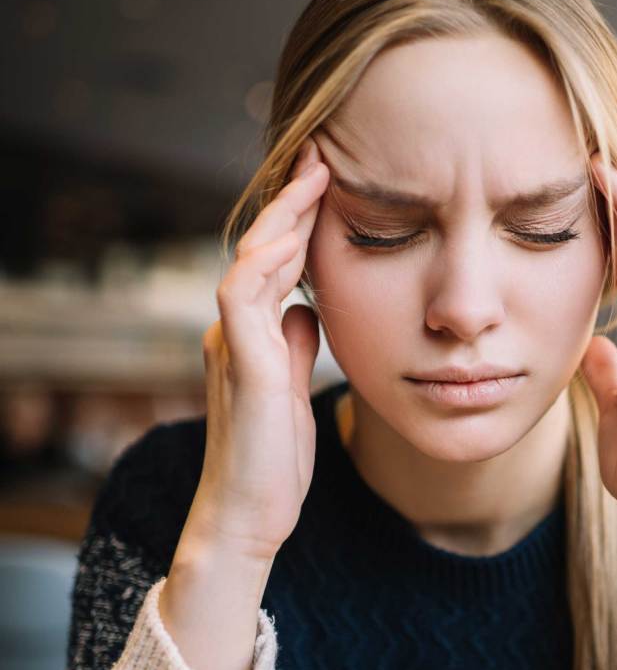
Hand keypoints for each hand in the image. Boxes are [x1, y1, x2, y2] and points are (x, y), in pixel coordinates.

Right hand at [187, 136, 328, 563]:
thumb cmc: (274, 460)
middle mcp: (235, 331)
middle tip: (321, 155)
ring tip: (312, 178)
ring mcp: (233, 345)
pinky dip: (264, 264)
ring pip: (250, 262)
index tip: (331, 181)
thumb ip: (295, 347)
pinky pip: (242, 298)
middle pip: (261, 249)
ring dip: (281, 218)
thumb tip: (306, 310)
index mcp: (252, 335)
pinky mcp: (242, 366)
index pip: (275, 262)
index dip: (299, 221)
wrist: (250, 515)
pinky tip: (290, 238)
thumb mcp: (294, 389)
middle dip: (291, 202)